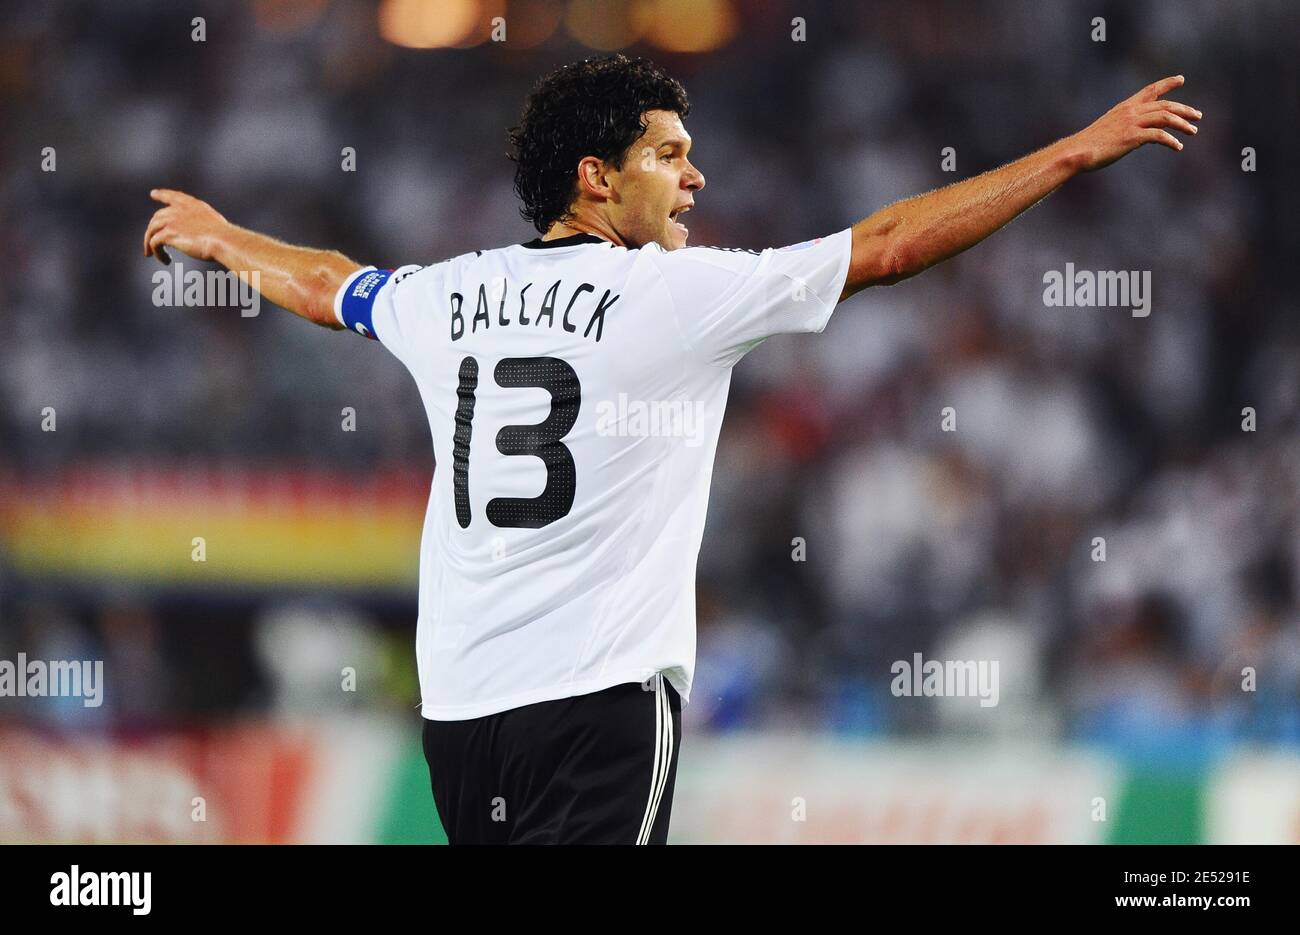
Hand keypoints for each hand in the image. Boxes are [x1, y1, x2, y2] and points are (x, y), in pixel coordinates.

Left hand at [143, 189, 230, 263]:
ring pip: (152, 229)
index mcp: (193, 206)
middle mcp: (180, 210)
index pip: (174, 196)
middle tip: (150, 241)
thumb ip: (205, 226)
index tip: (153, 193)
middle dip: (152, 228)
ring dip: (149, 242)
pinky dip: (157, 252)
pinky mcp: (168, 233)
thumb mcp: (216, 226)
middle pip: (158, 216)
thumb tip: (204, 237)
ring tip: (150, 254)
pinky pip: (154, 243)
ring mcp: (173, 221)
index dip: (163, 195)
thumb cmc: (226, 238)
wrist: (224, 241)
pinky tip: (165, 260)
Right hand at [1070, 75, 1201, 171]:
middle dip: (1184, 110)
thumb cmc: (1089, 144)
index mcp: (1125, 107)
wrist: (1077, 151)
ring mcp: (1132, 123)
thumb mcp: (1108, 128)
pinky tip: (1178, 147)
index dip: (1167, 83)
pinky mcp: (1132, 137)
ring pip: (1166, 118)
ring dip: (1183, 124)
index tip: (1181, 79)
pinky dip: (1171, 141)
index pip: (1151, 90)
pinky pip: (1159, 135)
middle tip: (1197, 116)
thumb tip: (1132, 134)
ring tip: (1193, 131)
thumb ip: (1123, 126)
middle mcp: (1131, 111)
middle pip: (1165, 105)